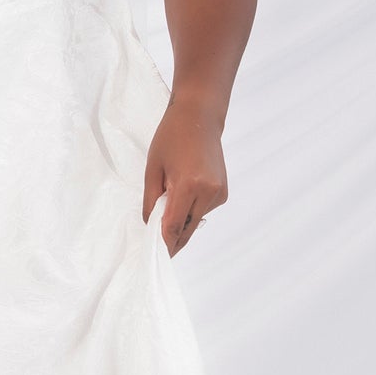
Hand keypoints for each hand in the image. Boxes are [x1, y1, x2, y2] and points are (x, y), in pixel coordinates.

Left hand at [143, 94, 227, 255]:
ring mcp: (219, 193)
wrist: (200, 118)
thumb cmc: (172, 137)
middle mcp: (209, 192)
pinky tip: (184, 192)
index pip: (174, 226)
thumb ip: (152, 202)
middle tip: (159, 251)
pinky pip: (203, 211)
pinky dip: (191, 211)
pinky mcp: (224, 193)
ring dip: (181, 223)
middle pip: (188, 230)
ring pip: (196, 221)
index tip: (155, 256)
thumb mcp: (153, 169)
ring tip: (169, 201)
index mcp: (189, 185)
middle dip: (172, 240)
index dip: (164, 244)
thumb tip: (151, 227)